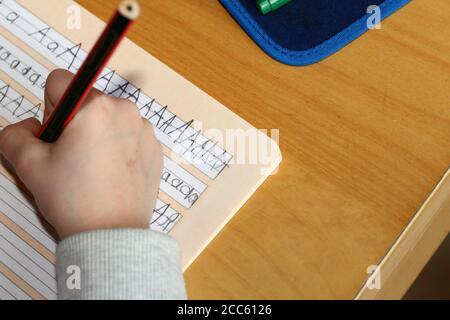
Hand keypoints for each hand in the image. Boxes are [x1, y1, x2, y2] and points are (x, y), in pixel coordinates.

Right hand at [0, 69, 162, 238]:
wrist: (113, 233)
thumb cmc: (75, 200)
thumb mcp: (29, 166)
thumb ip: (14, 135)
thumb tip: (24, 128)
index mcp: (94, 108)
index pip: (59, 82)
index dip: (48, 109)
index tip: (56, 136)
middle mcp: (124, 111)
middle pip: (87, 102)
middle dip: (75, 123)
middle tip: (72, 158)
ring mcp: (144, 129)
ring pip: (109, 119)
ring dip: (98, 135)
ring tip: (93, 169)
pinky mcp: (155, 147)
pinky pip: (129, 135)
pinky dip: (119, 147)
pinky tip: (112, 174)